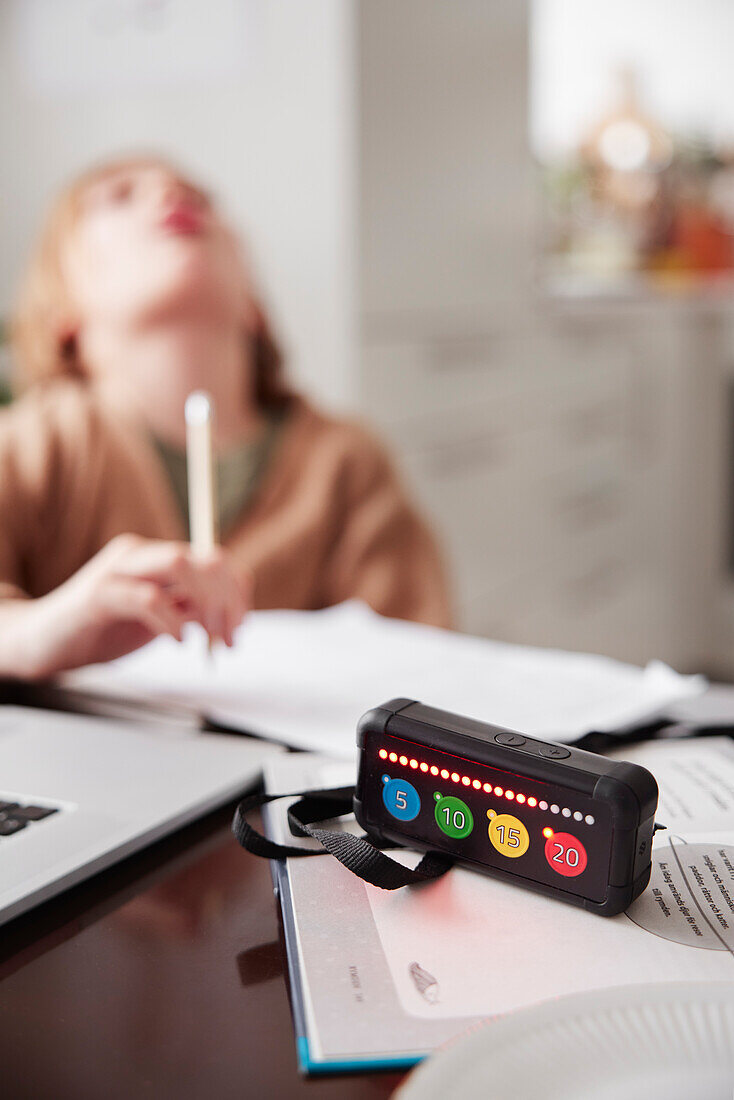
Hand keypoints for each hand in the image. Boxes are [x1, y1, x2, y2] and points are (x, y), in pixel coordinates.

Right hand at [8, 534, 249, 677]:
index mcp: (155, 557)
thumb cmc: (101, 630)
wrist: (43, 643)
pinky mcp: (98, 594)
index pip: (213, 559)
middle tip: (228, 638)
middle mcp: (139, 554)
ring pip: (180, 564)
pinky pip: (147, 598)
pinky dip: (171, 621)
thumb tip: (230, 616)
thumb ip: (188, 610)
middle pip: (204, 559)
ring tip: (207, 639)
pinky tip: (177, 641)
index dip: (237, 590)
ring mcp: (118, 570)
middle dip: (227, 600)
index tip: (241, 625)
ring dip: (206, 605)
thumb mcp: (157, 620)